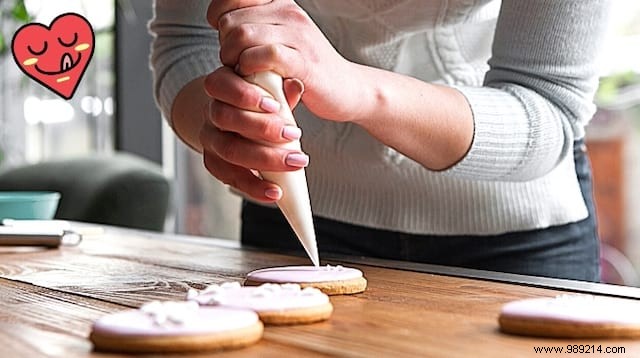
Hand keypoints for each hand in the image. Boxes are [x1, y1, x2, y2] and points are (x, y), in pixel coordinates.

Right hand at [200, 66, 305, 202]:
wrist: (232, 117)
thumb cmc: (256, 101)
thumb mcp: (268, 89)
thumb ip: (280, 89)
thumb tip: (295, 85)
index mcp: (221, 86)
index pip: (221, 85)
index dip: (244, 95)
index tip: (275, 105)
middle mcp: (210, 112)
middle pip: (226, 118)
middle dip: (262, 128)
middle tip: (294, 135)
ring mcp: (210, 139)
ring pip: (229, 150)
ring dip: (265, 159)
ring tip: (294, 163)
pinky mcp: (213, 162)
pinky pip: (230, 177)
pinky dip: (254, 186)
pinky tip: (275, 191)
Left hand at [207, 0, 362, 121]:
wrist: (347, 88)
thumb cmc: (306, 67)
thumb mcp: (281, 37)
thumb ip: (256, 25)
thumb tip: (220, 22)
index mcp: (282, 3)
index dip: (218, 16)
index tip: (225, 36)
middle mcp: (290, 12)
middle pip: (231, 21)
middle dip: (224, 46)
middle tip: (236, 63)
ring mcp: (298, 36)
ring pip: (243, 35)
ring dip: (234, 59)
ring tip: (243, 71)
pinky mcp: (304, 62)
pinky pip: (265, 56)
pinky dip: (251, 68)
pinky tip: (256, 78)